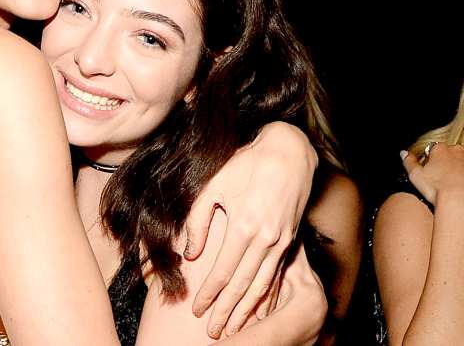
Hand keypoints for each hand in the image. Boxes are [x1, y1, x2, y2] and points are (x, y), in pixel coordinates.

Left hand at [184, 122, 316, 337]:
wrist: (289, 152)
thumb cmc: (246, 164)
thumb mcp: (214, 185)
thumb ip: (198, 220)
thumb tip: (190, 253)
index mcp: (243, 226)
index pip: (223, 271)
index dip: (210, 294)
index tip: (198, 311)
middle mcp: (265, 239)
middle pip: (243, 285)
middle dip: (227, 311)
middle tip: (213, 333)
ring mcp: (281, 241)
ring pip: (262, 285)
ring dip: (247, 310)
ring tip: (233, 329)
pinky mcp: (290, 240)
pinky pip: (277, 275)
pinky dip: (267, 296)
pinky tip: (258, 309)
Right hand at [403, 143, 463, 205]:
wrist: (459, 200)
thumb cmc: (439, 188)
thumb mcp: (415, 175)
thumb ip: (408, 162)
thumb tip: (403, 154)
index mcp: (439, 149)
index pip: (431, 149)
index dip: (427, 160)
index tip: (427, 169)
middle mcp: (456, 151)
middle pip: (446, 154)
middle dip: (442, 163)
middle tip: (437, 178)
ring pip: (457, 162)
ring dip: (453, 169)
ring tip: (448, 184)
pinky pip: (462, 171)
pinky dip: (460, 176)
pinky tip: (456, 185)